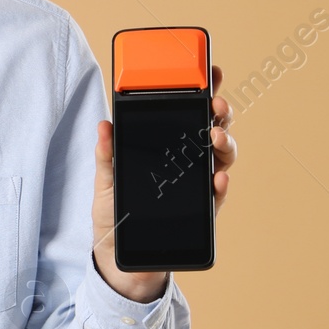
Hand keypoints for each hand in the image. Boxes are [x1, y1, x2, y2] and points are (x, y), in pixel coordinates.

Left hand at [92, 64, 236, 302]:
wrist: (122, 259)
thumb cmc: (115, 215)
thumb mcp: (104, 181)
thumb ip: (107, 155)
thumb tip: (104, 124)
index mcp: (165, 145)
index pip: (186, 110)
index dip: (200, 88)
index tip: (208, 69)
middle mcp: (186, 160)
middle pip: (212, 126)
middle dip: (219, 109)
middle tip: (215, 103)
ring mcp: (198, 183)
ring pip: (222, 154)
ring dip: (225, 141)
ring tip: (214, 137)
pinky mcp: (204, 209)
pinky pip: (218, 193)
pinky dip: (221, 183)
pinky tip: (218, 177)